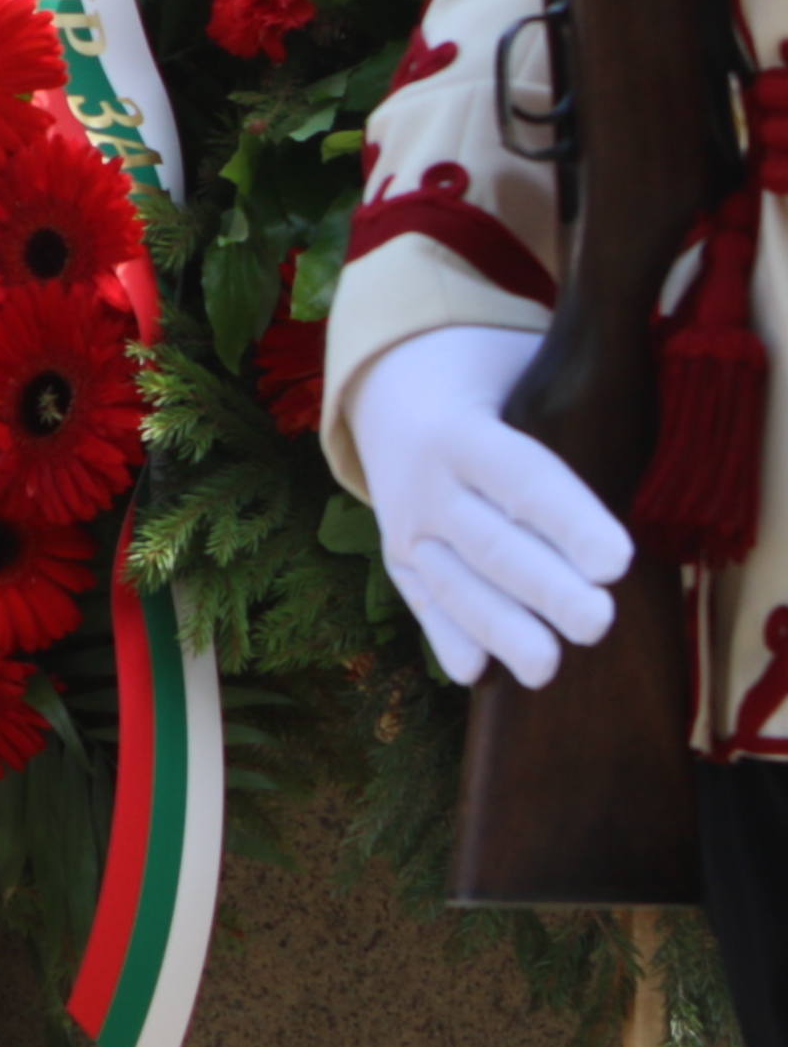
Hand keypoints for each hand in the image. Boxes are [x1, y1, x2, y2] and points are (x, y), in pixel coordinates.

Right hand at [359, 322, 635, 687]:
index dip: (567, 519)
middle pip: (490, 542)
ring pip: (452, 582)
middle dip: (543, 587)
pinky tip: (474, 671)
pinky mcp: (399, 557)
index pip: (520, 478)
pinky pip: (420, 601)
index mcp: (463, 430)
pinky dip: (444, 636)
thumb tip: (653, 456)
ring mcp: (406, 524)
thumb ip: (572, 415)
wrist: (392, 386)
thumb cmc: (492, 384)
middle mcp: (427, 481)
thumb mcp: (523, 374)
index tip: (616, 561)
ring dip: (497, 626)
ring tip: (545, 667)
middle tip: (597, 622)